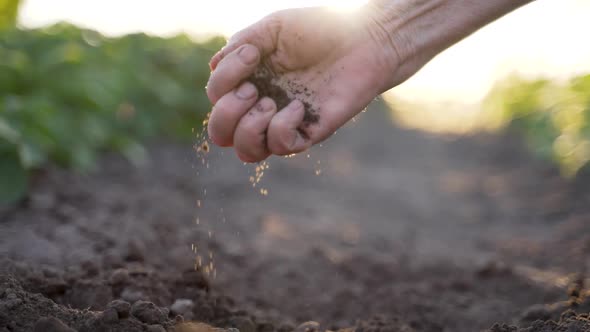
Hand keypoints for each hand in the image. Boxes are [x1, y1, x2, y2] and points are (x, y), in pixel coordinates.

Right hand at [206, 6, 400, 161]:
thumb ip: (241, 43)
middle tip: (253, 91)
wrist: (363, 39)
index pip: (215, 97)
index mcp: (249, 80)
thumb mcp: (273, 28)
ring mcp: (284, 122)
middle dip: (226, 115)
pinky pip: (283, 148)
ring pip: (247, 152)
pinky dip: (282, 128)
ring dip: (249, 128)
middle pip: (220, 135)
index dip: (223, 81)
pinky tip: (299, 106)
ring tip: (271, 103)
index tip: (252, 54)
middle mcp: (261, 105)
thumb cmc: (319, 29)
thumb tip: (213, 67)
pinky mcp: (309, 132)